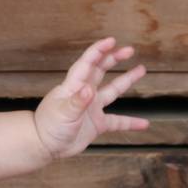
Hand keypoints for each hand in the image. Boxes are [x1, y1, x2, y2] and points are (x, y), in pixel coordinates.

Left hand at [33, 38, 148, 161]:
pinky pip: (118, 121)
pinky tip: (144, 123)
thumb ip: (77, 102)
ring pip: (112, 91)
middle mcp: (84, 94)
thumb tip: (89, 90)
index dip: (99, 51)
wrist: (43, 146)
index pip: (87, 64)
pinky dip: (130, 122)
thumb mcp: (63, 113)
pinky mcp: (96, 124)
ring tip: (141, 69)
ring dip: (126, 80)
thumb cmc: (48, 127)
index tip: (112, 41)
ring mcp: (92, 109)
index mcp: (73, 87)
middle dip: (113, 59)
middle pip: (100, 71)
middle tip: (129, 50)